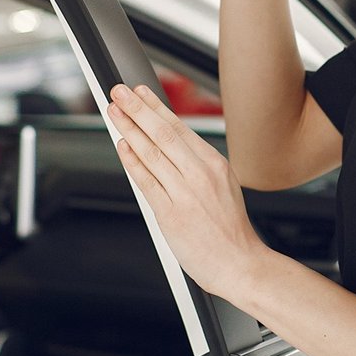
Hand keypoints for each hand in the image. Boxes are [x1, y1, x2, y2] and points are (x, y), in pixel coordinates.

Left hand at [105, 82, 270, 302]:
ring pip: (152, 153)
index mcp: (215, 164)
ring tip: (114, 112)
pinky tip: (122, 146)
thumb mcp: (224, 186)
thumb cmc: (230, 230)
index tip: (140, 92)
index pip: (179, 128)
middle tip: (119, 91)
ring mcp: (185, 193)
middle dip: (138, 109)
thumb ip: (197, 166)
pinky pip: (147, 182)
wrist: (240, 264)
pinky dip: (132, 162)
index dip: (155, 107)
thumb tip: (169, 148)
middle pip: (163, 133)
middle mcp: (200, 174)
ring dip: (130, 129)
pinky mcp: (171, 214)